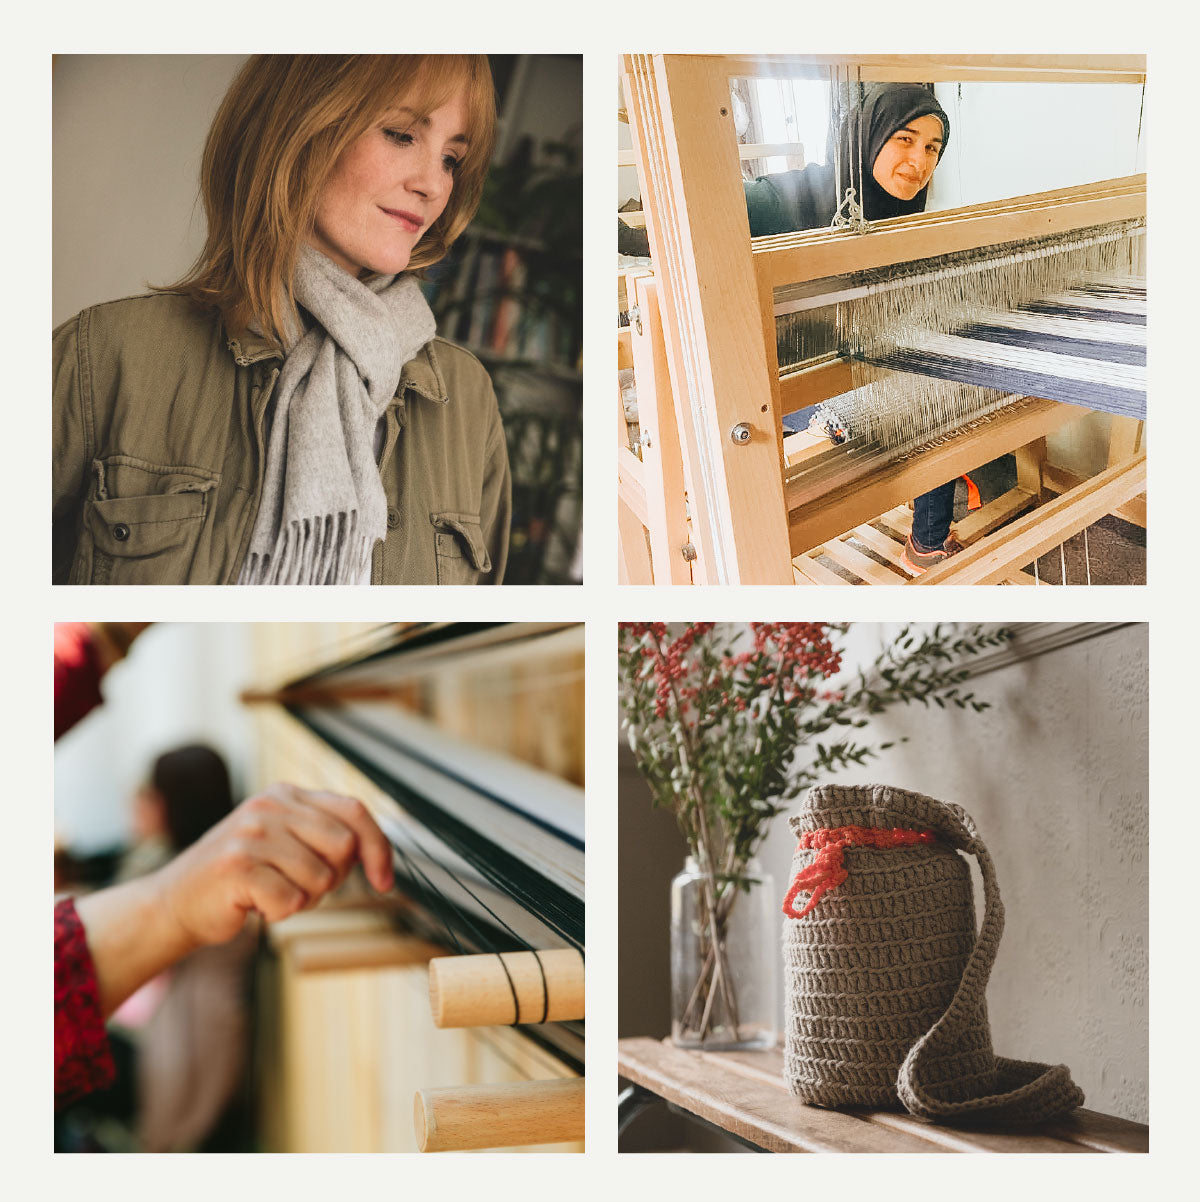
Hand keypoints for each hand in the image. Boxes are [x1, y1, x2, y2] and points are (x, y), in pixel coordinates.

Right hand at [153, 783, 394, 948]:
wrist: (175, 904)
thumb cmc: (243, 879)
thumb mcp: (285, 843)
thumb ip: (325, 837)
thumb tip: (377, 852)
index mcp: (286, 794)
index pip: (354, 811)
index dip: (379, 847)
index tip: (385, 881)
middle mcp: (270, 806)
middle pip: (343, 847)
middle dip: (331, 879)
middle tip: (297, 887)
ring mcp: (251, 833)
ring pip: (320, 878)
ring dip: (301, 899)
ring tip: (269, 893)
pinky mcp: (237, 866)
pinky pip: (291, 901)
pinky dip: (278, 914)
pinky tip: (253, 905)